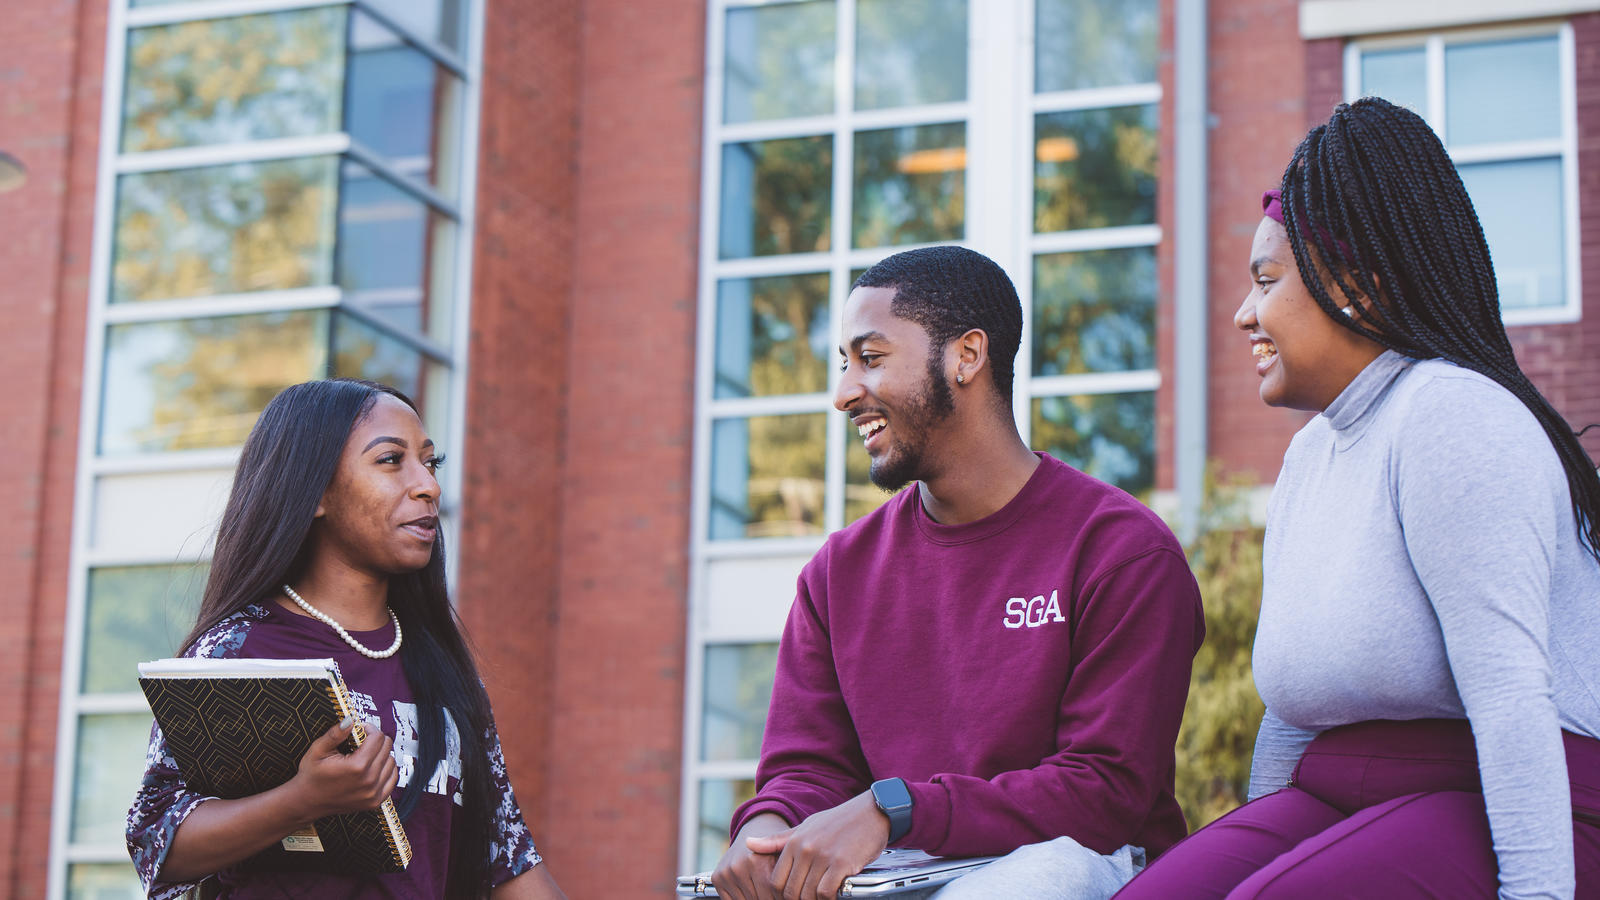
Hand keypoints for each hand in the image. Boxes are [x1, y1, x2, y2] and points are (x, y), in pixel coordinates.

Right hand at [286, 718, 397, 820]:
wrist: (307, 802)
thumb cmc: (312, 775)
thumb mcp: (318, 750)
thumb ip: (335, 734)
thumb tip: (350, 720)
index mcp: (357, 767)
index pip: (378, 738)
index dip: (369, 729)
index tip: (361, 729)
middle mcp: (369, 781)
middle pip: (387, 748)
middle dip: (376, 740)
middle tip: (363, 741)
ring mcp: (373, 793)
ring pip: (392, 762)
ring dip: (382, 754)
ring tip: (366, 754)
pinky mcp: (375, 801)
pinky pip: (392, 778)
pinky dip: (386, 769)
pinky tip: (374, 766)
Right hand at [713, 814, 788, 899]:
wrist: (758, 827)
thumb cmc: (776, 846)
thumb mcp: (787, 855)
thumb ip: (789, 875)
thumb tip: (793, 894)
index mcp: (757, 863)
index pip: (772, 896)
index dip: (782, 896)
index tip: (786, 890)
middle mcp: (738, 867)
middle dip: (771, 897)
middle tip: (776, 890)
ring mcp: (726, 873)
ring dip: (757, 897)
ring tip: (765, 888)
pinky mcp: (717, 877)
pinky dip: (743, 898)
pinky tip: (751, 887)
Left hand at [748, 791, 888, 899]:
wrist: (871, 812)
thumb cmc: (837, 822)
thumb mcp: (805, 827)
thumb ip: (777, 840)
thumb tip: (747, 843)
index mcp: (793, 842)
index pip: (776, 881)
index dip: (781, 896)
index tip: (792, 898)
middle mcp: (805, 849)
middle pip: (790, 892)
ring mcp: (823, 856)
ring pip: (808, 894)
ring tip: (820, 898)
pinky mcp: (841, 864)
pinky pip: (826, 892)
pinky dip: (828, 898)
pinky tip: (833, 895)